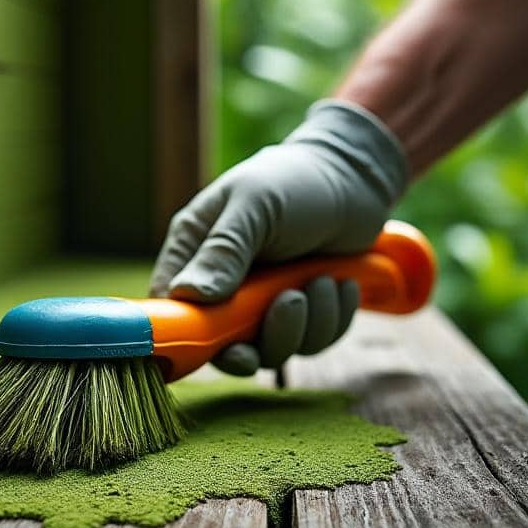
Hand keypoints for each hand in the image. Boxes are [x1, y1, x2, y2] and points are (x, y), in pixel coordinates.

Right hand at [149, 100, 408, 374]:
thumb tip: (190, 295)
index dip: (192, 334)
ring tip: (322, 280)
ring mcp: (261, 303)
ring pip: (272, 349)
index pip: (172, 307)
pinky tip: (340, 283)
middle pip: (224, 345)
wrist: (355, 178)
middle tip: (290, 304)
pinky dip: (331, 319)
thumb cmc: (294, 182)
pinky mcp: (300, 313)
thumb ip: (223, 251)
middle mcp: (221, 283)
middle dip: (264, 338)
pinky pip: (310, 343)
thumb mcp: (255, 206)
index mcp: (194, 251)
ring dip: (306, 324)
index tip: (225, 343)